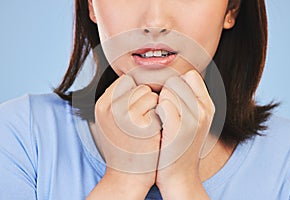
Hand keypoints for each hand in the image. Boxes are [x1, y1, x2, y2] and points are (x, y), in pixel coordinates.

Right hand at [92, 75, 160, 197]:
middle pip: (139, 86)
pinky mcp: (142, 123)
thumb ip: (116, 100)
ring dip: (154, 107)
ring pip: (151, 94)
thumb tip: (130, 79)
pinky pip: (160, 105)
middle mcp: (110, 108)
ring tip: (147, 126)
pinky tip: (153, 131)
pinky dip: (161, 115)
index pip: (125, 82)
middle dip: (145, 100)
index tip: (136, 111)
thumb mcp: (109, 121)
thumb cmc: (122, 147)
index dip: (135, 94)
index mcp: (101, 105)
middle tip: (141, 121)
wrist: (127, 176)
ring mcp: (126, 115)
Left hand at [155, 70, 213, 198]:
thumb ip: (188, 100)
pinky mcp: (179, 129)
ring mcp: (194, 119)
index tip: (169, 99)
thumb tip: (175, 78)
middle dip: (165, 93)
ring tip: (161, 122)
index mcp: (208, 106)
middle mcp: (204, 110)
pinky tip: (157, 127)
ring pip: (168, 91)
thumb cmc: (179, 146)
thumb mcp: (193, 121)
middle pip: (176, 81)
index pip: (190, 75)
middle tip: (163, 113)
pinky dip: (155, 113)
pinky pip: (162, 104)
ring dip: (158, 103)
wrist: (179, 177)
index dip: (176, 84)